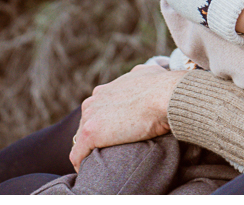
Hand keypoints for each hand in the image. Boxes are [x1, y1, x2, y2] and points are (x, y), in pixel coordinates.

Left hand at [69, 63, 186, 171]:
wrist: (166, 96)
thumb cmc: (163, 87)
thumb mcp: (147, 73)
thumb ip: (139, 76)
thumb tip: (143, 76)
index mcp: (105, 90)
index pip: (97, 111)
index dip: (106, 123)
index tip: (117, 134)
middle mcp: (93, 100)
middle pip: (87, 125)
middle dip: (97, 136)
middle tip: (112, 149)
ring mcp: (90, 116)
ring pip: (81, 140)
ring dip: (91, 150)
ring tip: (104, 162)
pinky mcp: (91, 133)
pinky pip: (78, 155)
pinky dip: (83, 163)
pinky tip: (92, 170)